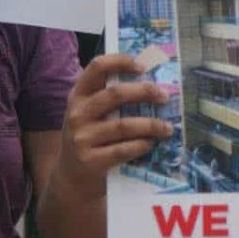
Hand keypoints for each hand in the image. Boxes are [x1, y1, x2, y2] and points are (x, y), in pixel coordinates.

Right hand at [57, 53, 173, 200]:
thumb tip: (152, 83)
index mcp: (78, 95)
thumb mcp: (89, 113)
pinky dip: (140, 145)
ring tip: (167, 128)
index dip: (120, 62)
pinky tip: (150, 144)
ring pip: (123, 125)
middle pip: (115, 94)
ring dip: (150, 125)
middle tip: (164, 96)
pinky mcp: (89, 160)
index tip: (143, 66)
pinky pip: (122, 150)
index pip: (96, 67)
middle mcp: (77, 113)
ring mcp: (81, 137)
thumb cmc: (90, 137)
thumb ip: (110, 97)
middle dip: (144, 92)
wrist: (71, 176)